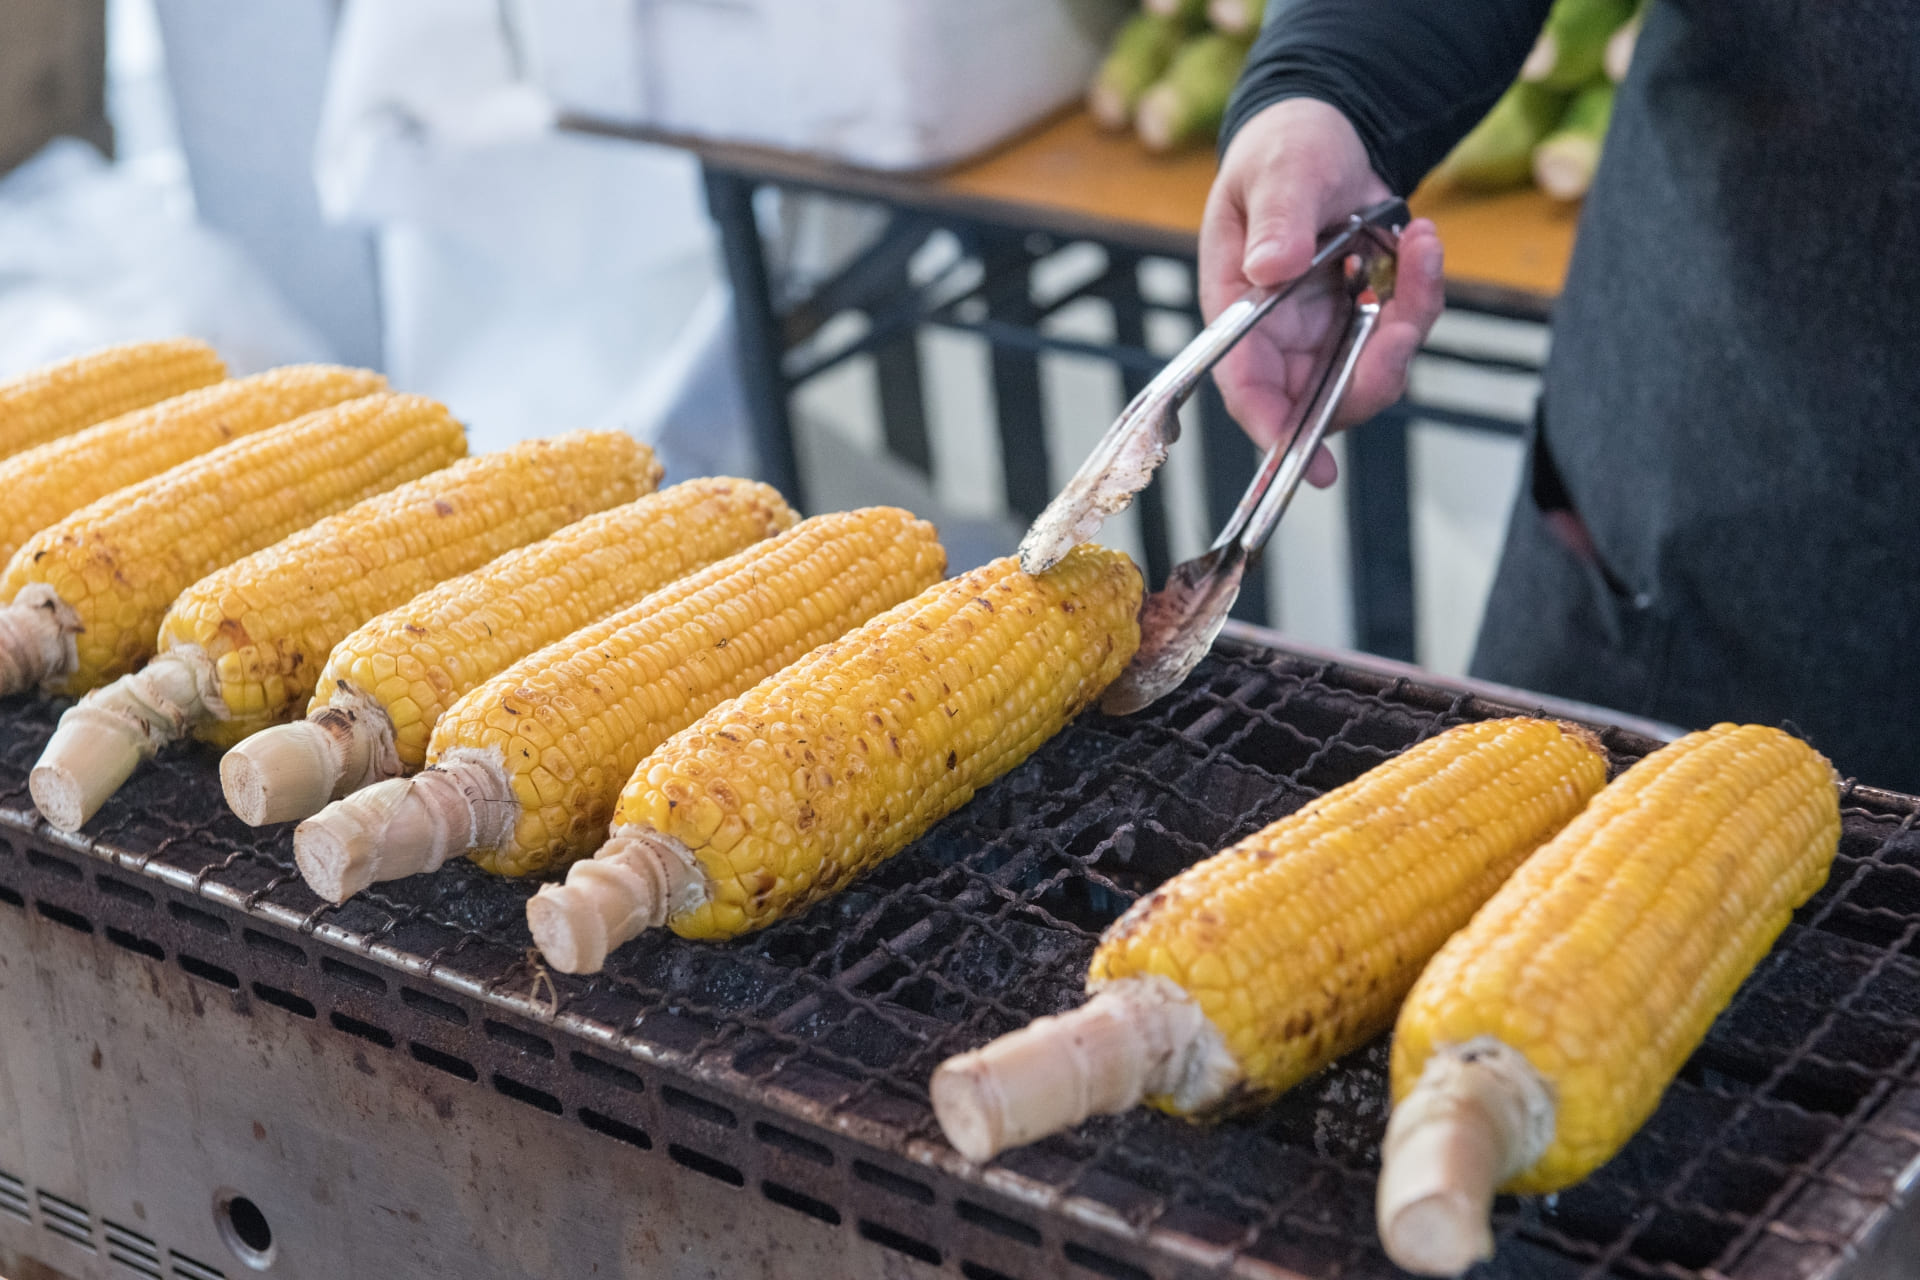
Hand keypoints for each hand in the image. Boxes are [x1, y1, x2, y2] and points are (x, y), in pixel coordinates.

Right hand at [1199, 98, 1445, 485]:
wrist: (1326, 131)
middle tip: (1401, 325)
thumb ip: (1277, 218)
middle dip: (1369, 377)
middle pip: (1317, 400)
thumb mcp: (1279, 170)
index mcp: (1235, 310)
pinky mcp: (1363, 320)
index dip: (1272, 427)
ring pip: (1370, 372)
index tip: (1307, 459)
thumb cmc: (1284, 150)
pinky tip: (1420, 239)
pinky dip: (1423, 291)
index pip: (1245, 386)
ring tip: (1420, 246)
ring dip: (1408, 323)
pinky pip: (1401, 332)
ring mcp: (1324, 333)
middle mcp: (1277, 336)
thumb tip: (1271, 268)